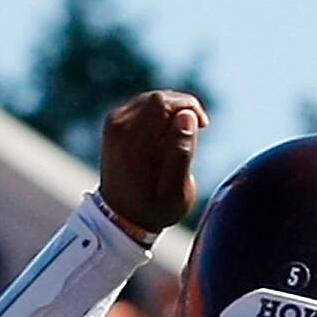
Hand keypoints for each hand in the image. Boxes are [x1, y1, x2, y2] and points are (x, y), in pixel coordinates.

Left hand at [100, 88, 206, 238]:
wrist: (121, 218)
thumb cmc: (153, 209)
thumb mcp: (175, 192)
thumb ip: (182, 154)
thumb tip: (187, 117)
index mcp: (133, 143)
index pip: (163, 102)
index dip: (188, 105)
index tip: (203, 125)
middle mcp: (118, 128)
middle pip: (157, 98)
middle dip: (181, 108)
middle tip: (195, 133)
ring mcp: (113, 124)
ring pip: (150, 100)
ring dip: (171, 113)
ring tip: (180, 139)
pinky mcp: (113, 123)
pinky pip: (142, 106)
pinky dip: (158, 116)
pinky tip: (166, 136)